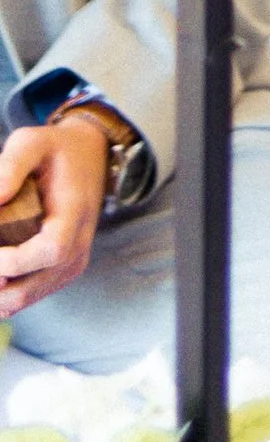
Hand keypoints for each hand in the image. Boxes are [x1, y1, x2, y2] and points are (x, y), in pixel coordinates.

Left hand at [0, 115, 110, 317]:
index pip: (50, 250)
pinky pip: (25, 298)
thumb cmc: (57, 150)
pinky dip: (1, 295)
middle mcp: (78, 248)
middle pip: (29, 288)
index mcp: (76, 215)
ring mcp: (70, 265)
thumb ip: (11, 165)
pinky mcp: (60, 273)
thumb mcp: (33, 141)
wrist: (89, 158)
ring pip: (23, 300)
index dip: (12, 259)